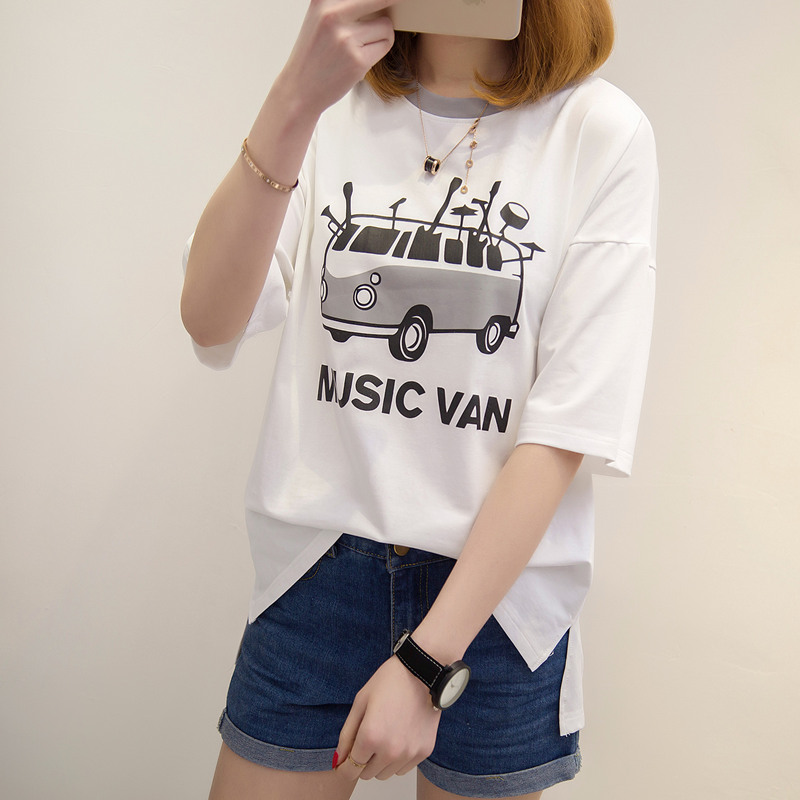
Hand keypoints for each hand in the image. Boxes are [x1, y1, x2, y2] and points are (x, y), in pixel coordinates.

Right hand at [276, 0, 402, 118]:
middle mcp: (332, 15)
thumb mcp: (320, 18)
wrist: (300, 89)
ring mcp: (346, 39)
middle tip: (396, 6)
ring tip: (362, 45)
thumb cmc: (314, 54)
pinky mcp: (358, 61)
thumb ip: (344, 5)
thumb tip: (382, 2)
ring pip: (386, 25)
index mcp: (322, 0)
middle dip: (389, 4)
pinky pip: (386, 44)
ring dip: (381, 35)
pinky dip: (379, 51)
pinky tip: (361, 57)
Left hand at [333, 655, 440, 780]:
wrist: (422, 672)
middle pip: (367, 774)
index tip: (345, 762)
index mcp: (370, 737)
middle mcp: (390, 750)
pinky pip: (403, 768)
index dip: (344, 767)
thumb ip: (346, 735)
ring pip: (385, 774)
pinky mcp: (424, 751)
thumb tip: (338, 760)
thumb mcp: (360, 703)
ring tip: (385, 735)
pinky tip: (399, 737)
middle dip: (363, 761)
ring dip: (380, 762)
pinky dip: (398, 759)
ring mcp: (409, 753)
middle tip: (368, 739)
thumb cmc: (390, 682)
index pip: (350, 770)